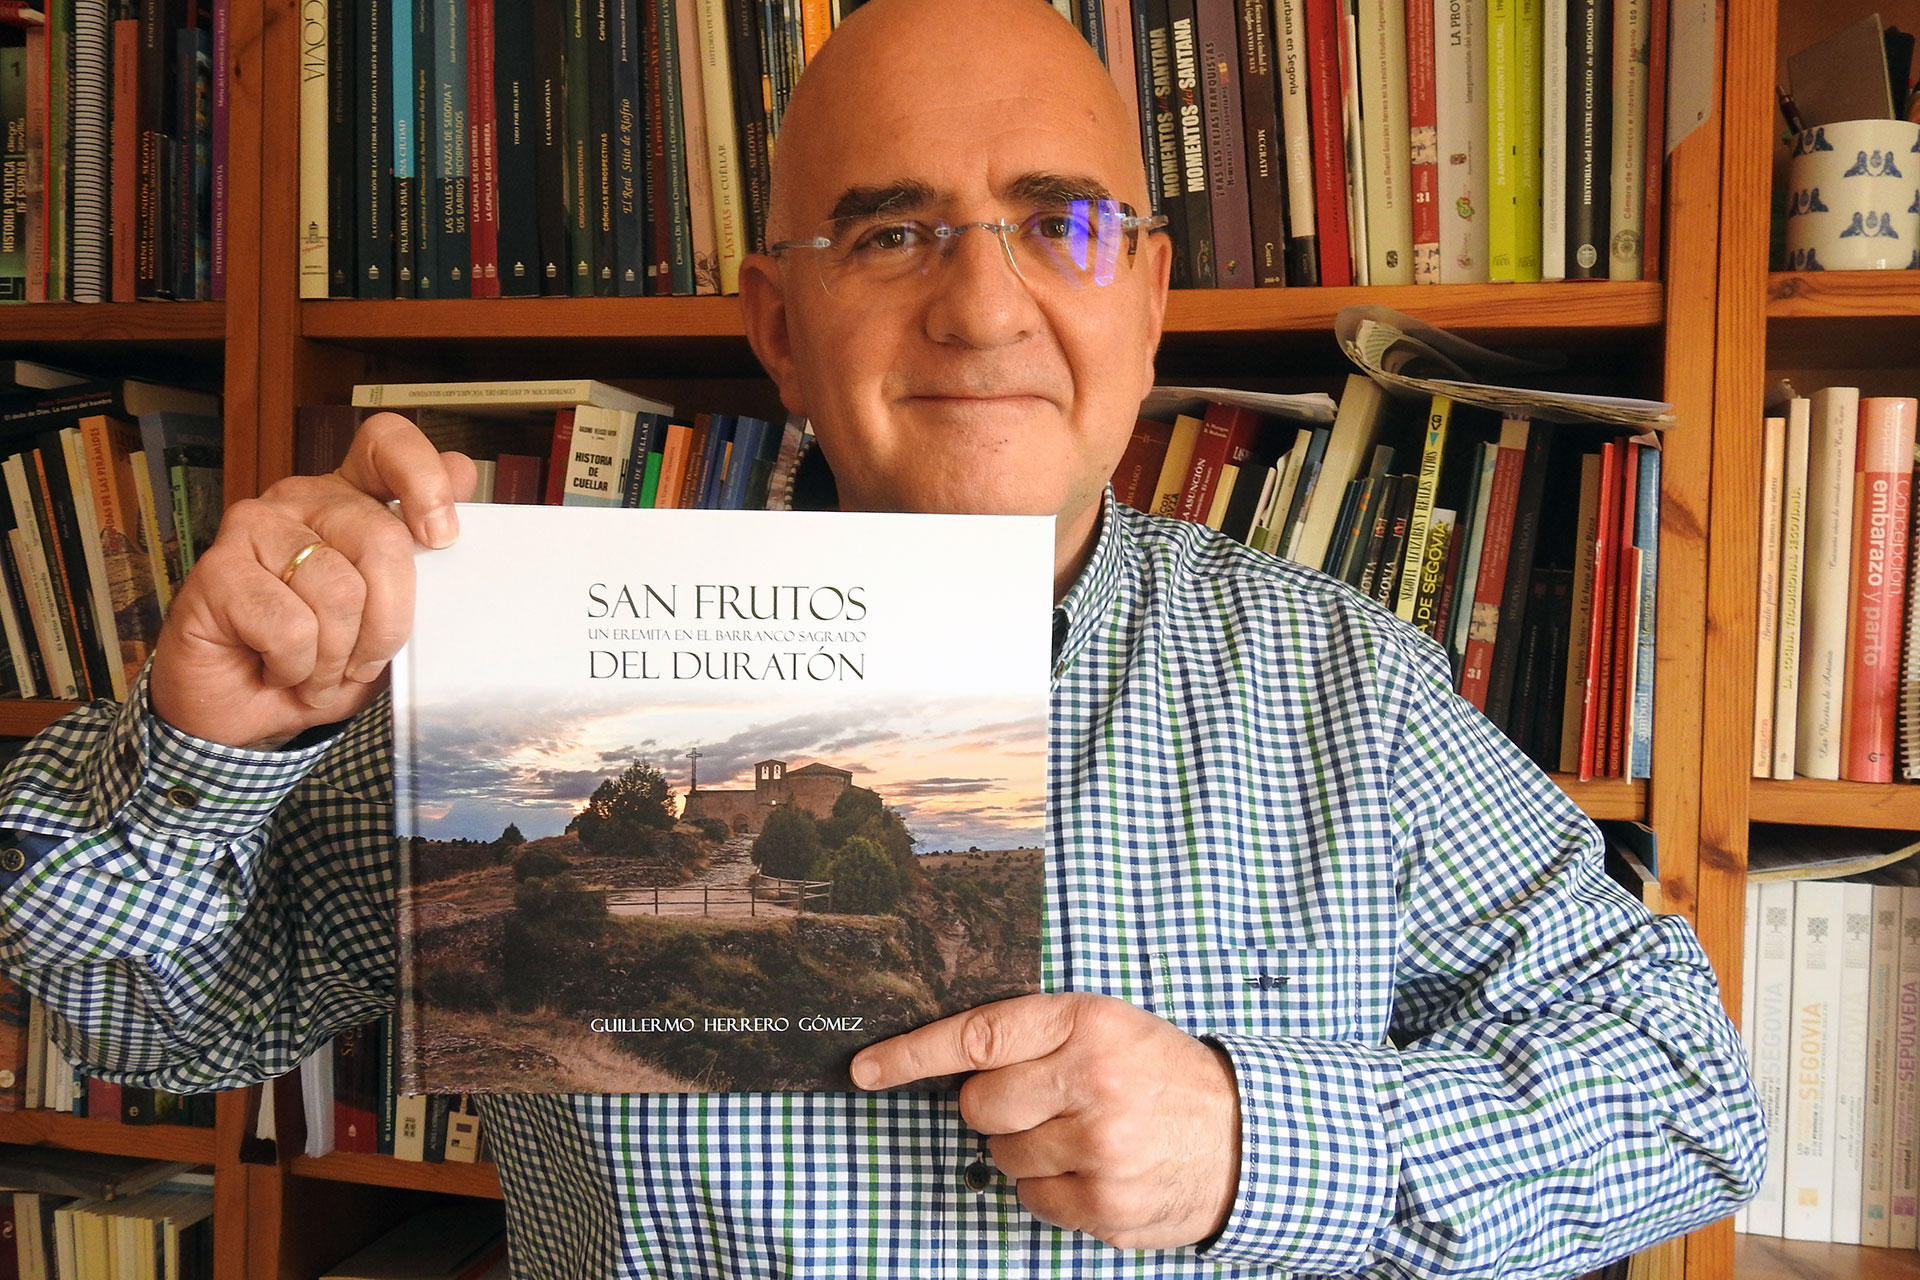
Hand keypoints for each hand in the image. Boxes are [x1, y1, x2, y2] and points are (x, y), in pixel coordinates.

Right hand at [149, 413, 476, 747]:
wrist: (245, 711)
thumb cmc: (322, 660)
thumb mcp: (389, 620)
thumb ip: (423, 563)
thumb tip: (460, 487)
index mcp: (350, 499)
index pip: (386, 443)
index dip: (423, 479)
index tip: (443, 538)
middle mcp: (302, 499)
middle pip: (380, 538)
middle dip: (389, 622)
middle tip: (366, 661)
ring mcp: (254, 526)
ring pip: (338, 590)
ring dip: (338, 657)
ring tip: (319, 672)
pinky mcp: (216, 569)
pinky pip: (291, 628)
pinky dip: (298, 668)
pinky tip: (279, 670)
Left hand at [850, 992, 1240, 1249]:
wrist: (1245, 1136)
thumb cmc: (1162, 1076)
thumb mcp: (1109, 1027)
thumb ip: (1036, 1036)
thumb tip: (948, 1061)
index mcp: (1087, 1022)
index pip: (977, 1036)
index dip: (912, 1053)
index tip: (866, 1068)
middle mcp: (1091, 1080)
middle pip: (979, 1104)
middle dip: (995, 1109)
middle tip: (1044, 1103)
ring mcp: (1100, 1147)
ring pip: (1001, 1156)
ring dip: (1026, 1151)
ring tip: (1081, 1136)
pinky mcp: (1106, 1204)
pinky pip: (1031, 1200)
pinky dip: (1050, 1189)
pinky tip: (1092, 1171)